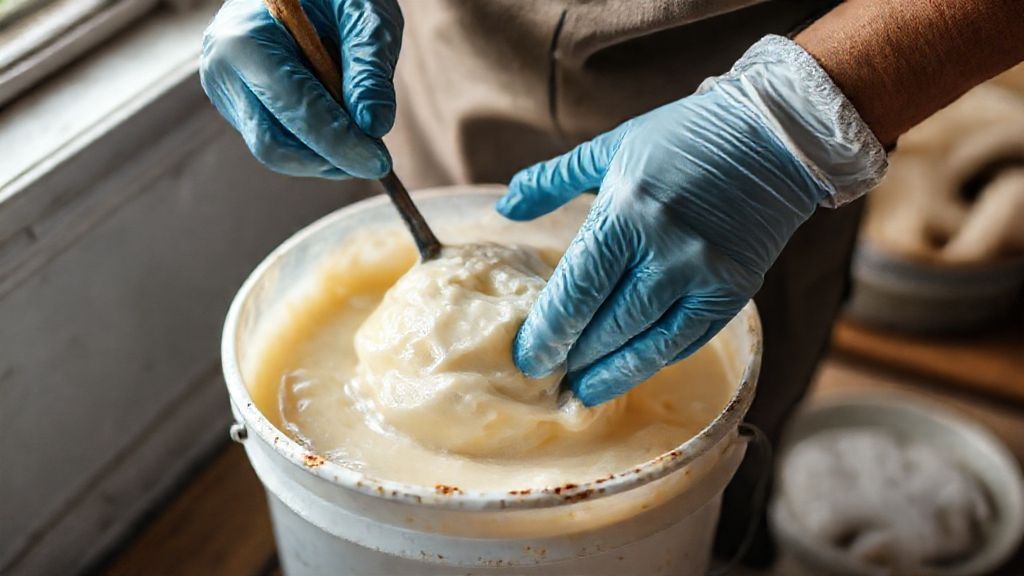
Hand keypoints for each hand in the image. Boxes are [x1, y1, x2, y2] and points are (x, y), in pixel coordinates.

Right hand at [200, 0, 402, 178]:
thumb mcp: (364, 13)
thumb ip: (370, 66)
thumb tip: (374, 125)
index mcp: (245, 39)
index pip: (294, 108)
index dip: (340, 142)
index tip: (379, 163)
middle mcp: (223, 70)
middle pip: (275, 146)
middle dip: (329, 159)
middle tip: (376, 159)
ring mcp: (225, 91)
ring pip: (277, 150)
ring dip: (325, 153)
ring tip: (359, 127)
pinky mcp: (237, 106)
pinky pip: (277, 139)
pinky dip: (313, 143)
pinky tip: (339, 119)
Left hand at [498, 36, 885, 405]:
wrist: (774, 135)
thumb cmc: (682, 137)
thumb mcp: (610, 148)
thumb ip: (552, 179)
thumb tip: (504, 209)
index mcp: (626, 210)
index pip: (577, 289)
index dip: (549, 331)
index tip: (527, 358)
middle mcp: (665, 248)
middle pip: (608, 324)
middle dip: (572, 359)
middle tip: (546, 380)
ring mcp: (704, 274)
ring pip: (647, 343)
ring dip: (610, 374)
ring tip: (582, 392)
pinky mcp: (734, 291)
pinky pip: (687, 339)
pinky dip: (654, 359)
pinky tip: (630, 369)